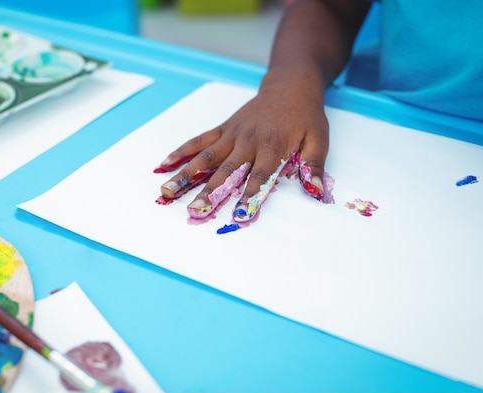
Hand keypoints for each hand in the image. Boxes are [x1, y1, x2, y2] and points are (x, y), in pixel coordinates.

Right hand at [154, 75, 330, 222]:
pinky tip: (164, 165)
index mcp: (273, 147)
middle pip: (226, 171)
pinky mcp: (223, 129)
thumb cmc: (305, 117)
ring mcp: (232, 135)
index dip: (249, 197)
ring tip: (167, 192)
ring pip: (206, 157)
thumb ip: (314, 166)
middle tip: (194, 211)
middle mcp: (248, 141)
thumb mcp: (318, 140)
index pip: (259, 176)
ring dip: (186, 175)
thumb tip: (317, 192)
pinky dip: (181, 152)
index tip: (240, 216)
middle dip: (209, 193)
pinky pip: (199, 140)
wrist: (290, 86)